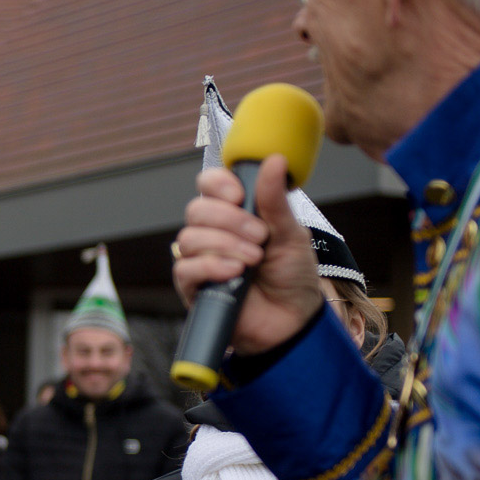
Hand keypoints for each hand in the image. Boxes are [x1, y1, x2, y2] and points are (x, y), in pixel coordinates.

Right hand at [172, 156, 322, 354]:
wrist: (293, 321)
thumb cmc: (292, 276)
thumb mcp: (291, 234)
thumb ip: (275, 200)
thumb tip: (275, 159)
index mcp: (234, 213)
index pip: (208, 185)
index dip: (218, 185)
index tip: (241, 196)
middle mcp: (212, 233)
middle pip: (196, 210)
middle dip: (229, 220)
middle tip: (260, 236)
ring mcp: (200, 260)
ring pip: (189, 238)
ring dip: (224, 245)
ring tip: (253, 260)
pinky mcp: (193, 288)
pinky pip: (185, 268)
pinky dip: (211, 267)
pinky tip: (235, 273)